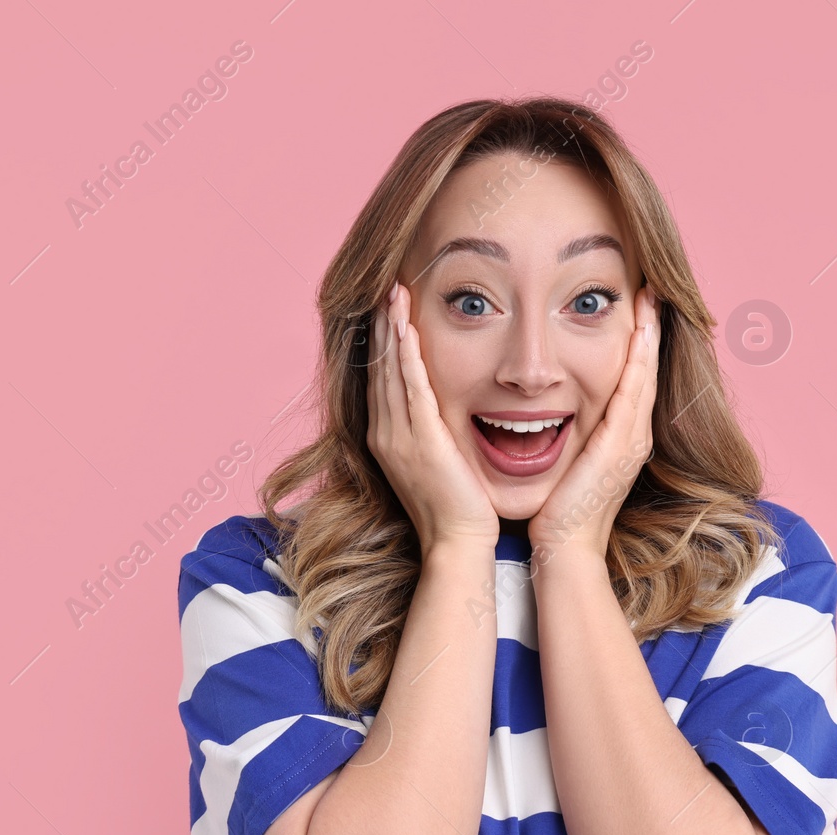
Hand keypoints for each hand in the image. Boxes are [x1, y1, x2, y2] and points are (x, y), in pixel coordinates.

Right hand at [366, 280, 499, 553]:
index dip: (383, 343)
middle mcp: (384, 434)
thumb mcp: (437, 465)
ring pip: (390, 371)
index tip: (388, 310)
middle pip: (379, 368)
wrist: (457, 544)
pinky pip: (411, 388)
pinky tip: (407, 328)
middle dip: (382, 326)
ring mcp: (398, 437)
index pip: (381, 379)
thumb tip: (440, 414)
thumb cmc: (457, 509)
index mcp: (386, 438)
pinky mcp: (420, 440)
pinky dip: (407, 356)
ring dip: (391, 330)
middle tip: (385, 288)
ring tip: (393, 294)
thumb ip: (431, 435)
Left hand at [528, 283, 660, 564]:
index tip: (633, 307)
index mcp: (619, 438)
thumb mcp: (565, 465)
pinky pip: (635, 390)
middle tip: (649, 287)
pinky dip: (640, 358)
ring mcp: (633, 440)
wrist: (563, 550)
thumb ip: (567, 440)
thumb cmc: (556, 514)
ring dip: (648, 333)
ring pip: (645, 373)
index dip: (635, 343)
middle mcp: (634, 435)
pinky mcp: (622, 445)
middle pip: (646, 370)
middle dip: (648, 328)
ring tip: (648, 296)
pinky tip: (640, 329)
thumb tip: (549, 417)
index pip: (631, 379)